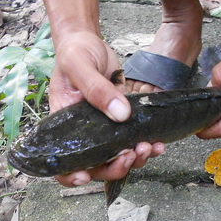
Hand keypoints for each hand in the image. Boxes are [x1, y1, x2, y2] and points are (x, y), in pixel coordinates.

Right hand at [48, 30, 164, 185]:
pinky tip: (158, 141)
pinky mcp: (121, 124)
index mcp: (64, 128)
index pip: (62, 163)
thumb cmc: (75, 53)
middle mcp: (84, 135)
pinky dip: (146, 147)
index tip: (86, 177)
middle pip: (97, 167)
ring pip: (118, 159)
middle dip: (117, 167)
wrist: (89, 42)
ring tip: (151, 147)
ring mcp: (103, 132)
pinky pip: (132, 143)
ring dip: (136, 160)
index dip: (72, 176)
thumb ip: (97, 90)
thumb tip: (120, 114)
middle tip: (133, 154)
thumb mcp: (80, 66)